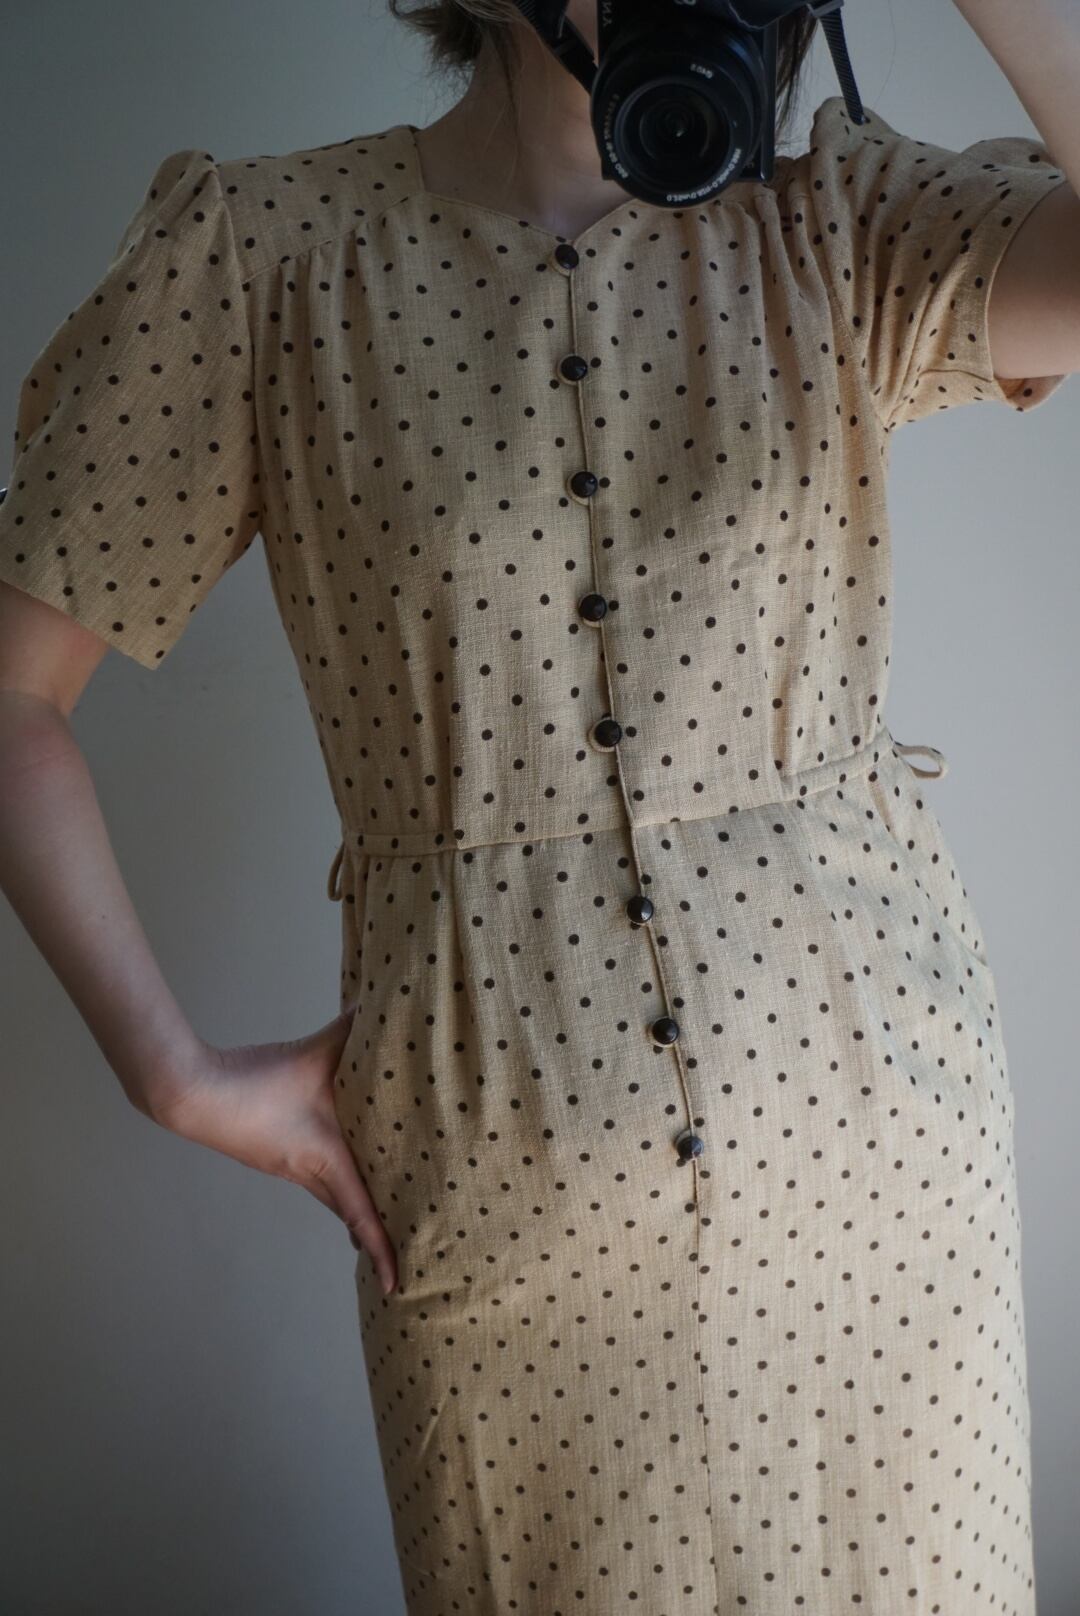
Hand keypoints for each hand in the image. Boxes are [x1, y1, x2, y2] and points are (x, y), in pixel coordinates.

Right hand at [151, 1007, 395, 1294]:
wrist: (192, 1094)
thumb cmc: (256, 1083)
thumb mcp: (312, 1053)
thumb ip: (349, 1030)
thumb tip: (381, 1007)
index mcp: (324, 1159)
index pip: (362, 1213)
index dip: (383, 1248)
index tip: (397, 1283)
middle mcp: (306, 1171)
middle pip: (347, 1212)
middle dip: (373, 1234)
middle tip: (402, 1252)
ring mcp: (285, 1165)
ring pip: (329, 1193)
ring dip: (352, 1204)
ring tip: (381, 1207)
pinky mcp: (270, 1152)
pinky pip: (311, 1175)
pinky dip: (332, 1178)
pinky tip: (339, 1159)